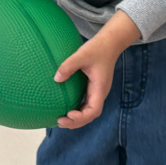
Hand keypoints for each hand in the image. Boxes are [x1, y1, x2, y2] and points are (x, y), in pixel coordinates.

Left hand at [54, 11, 140, 129]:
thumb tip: (56, 79)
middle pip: (91, 115)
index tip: (68, 114)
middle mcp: (100, 92)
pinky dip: (78, 110)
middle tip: (59, 121)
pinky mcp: (94, 88)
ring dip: (77, 118)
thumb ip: (69, 66)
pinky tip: (67, 109)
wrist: (109, 42)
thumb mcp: (82, 54)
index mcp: (100, 88)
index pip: (94, 110)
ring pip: (89, 111)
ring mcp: (97, 91)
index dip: (82, 117)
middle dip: (76, 122)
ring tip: (61, 120)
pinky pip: (86, 104)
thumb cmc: (97, 48)